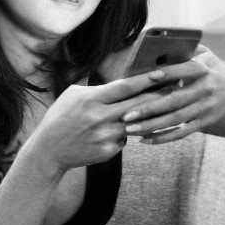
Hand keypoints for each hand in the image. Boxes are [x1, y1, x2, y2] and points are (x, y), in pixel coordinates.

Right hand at [28, 69, 175, 173]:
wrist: (49, 150)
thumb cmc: (61, 117)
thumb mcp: (73, 95)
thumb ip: (97, 89)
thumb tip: (123, 82)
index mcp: (91, 100)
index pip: (124, 87)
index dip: (146, 80)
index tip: (163, 73)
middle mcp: (99, 118)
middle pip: (137, 105)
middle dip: (158, 95)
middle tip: (175, 88)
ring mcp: (105, 137)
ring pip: (136, 123)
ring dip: (147, 115)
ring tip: (159, 106)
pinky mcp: (108, 152)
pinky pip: (126, 139)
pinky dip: (126, 133)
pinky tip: (117, 131)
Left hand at [120, 46, 224, 142]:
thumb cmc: (214, 69)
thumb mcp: (206, 54)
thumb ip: (185, 49)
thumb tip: (158, 43)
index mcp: (203, 69)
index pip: (182, 71)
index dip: (165, 75)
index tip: (144, 79)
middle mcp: (204, 89)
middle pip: (174, 101)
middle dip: (149, 109)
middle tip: (126, 115)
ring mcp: (205, 108)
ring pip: (175, 119)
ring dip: (151, 126)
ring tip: (130, 130)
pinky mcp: (205, 122)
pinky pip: (182, 132)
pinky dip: (164, 138)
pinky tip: (146, 140)